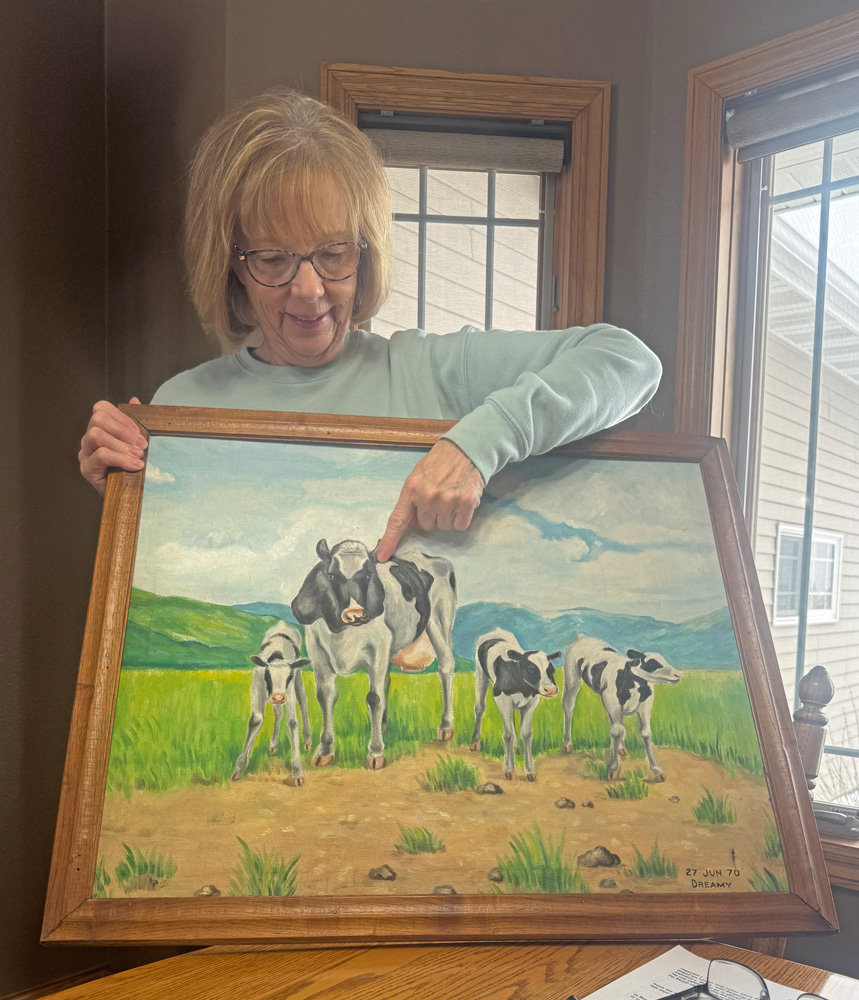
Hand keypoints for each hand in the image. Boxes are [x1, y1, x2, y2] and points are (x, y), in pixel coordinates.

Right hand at [79, 398, 146, 496]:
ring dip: (122, 444)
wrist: (127, 497)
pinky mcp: (87, 468)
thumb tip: (135, 400)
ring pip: (96, 435)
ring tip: (140, 455)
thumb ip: (135, 423)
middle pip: (97, 419)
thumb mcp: (136, 444)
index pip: (101, 409)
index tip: (140, 431)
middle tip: (143, 445)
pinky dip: (121, 458)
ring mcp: (85, 453)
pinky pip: (101, 455)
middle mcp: (89, 439)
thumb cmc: (132, 468)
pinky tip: (136, 465)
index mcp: (99, 429)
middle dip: (123, 430)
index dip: (122, 416)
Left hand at [376, 439, 483, 561]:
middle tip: (439, 497)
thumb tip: (408, 524)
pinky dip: (462, 517)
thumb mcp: (418, 476)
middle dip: (432, 515)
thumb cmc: (439, 463)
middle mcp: (428, 496)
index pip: (397, 520)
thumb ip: (412, 500)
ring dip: (448, 516)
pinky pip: (460, 525)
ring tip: (451, 496)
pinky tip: (462, 501)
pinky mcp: (466, 503)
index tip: (382, 555)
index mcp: (412, 488)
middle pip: (426, 525)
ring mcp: (447, 500)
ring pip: (443, 526)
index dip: (390, 540)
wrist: (466, 449)